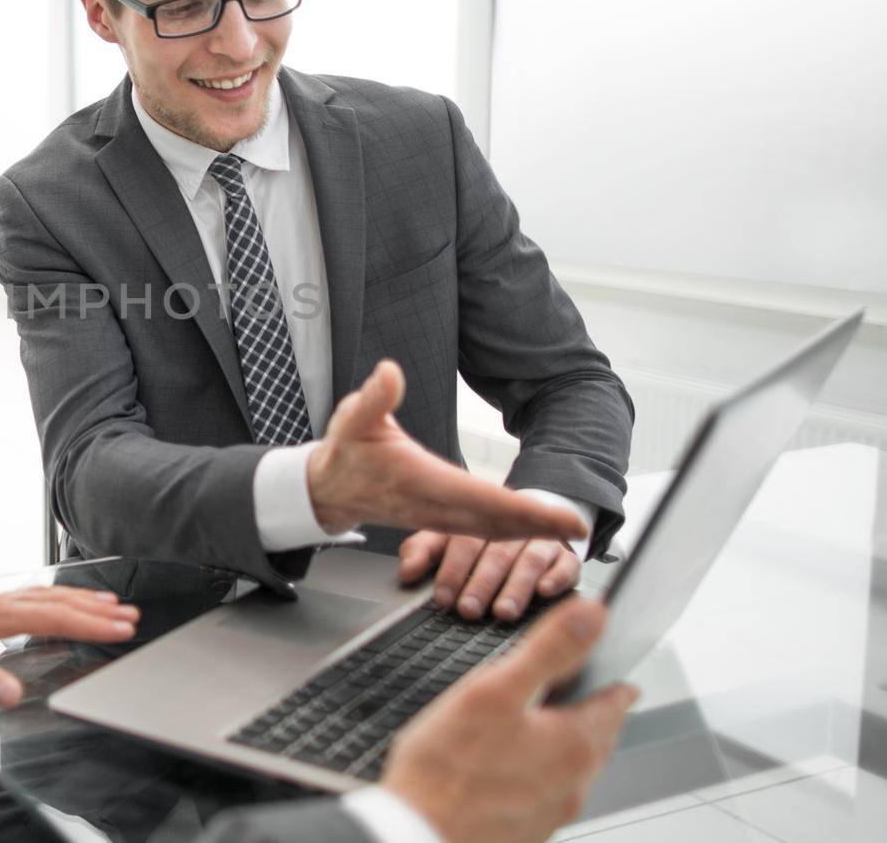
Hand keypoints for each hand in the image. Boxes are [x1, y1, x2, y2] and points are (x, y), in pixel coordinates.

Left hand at [0, 586, 138, 705]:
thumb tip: (13, 692)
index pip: (50, 618)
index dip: (88, 624)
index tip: (120, 628)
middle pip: (54, 601)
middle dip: (94, 610)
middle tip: (129, 616)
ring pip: (42, 595)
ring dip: (77, 600)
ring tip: (108, 604)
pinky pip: (26, 595)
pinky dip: (52, 597)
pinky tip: (54, 603)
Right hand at [306, 361, 587, 544]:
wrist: (326, 489)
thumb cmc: (345, 451)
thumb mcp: (353, 418)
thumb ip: (374, 397)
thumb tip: (390, 372)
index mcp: (417, 479)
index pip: (478, 496)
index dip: (519, 507)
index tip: (553, 512)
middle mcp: (430, 505)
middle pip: (493, 521)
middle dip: (538, 526)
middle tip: (579, 528)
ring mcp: (435, 517)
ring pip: (490, 530)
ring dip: (529, 532)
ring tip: (565, 531)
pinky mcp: (438, 520)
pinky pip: (480, 531)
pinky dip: (510, 533)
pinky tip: (531, 531)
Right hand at [382, 598, 636, 842]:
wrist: (417, 836)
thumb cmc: (447, 769)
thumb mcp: (495, 690)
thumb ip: (549, 648)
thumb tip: (593, 614)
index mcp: (575, 744)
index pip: (616, 702)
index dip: (612, 678)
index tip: (612, 670)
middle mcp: (574, 784)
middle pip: (596, 736)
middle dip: (588, 711)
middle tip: (576, 691)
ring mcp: (551, 812)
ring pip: (571, 767)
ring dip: (562, 743)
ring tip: (536, 723)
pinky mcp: (526, 831)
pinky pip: (544, 792)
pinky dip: (536, 772)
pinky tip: (505, 764)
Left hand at [399, 531, 579, 621]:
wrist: (533, 517)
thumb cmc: (482, 539)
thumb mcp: (446, 541)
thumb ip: (423, 552)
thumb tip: (406, 571)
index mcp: (479, 523)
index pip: (464, 542)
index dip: (452, 570)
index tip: (443, 597)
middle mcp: (511, 530)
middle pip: (497, 553)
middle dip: (481, 583)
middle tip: (469, 610)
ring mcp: (542, 542)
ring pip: (530, 560)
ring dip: (516, 587)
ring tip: (503, 612)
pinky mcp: (567, 557)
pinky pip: (567, 565)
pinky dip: (557, 578)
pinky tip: (546, 592)